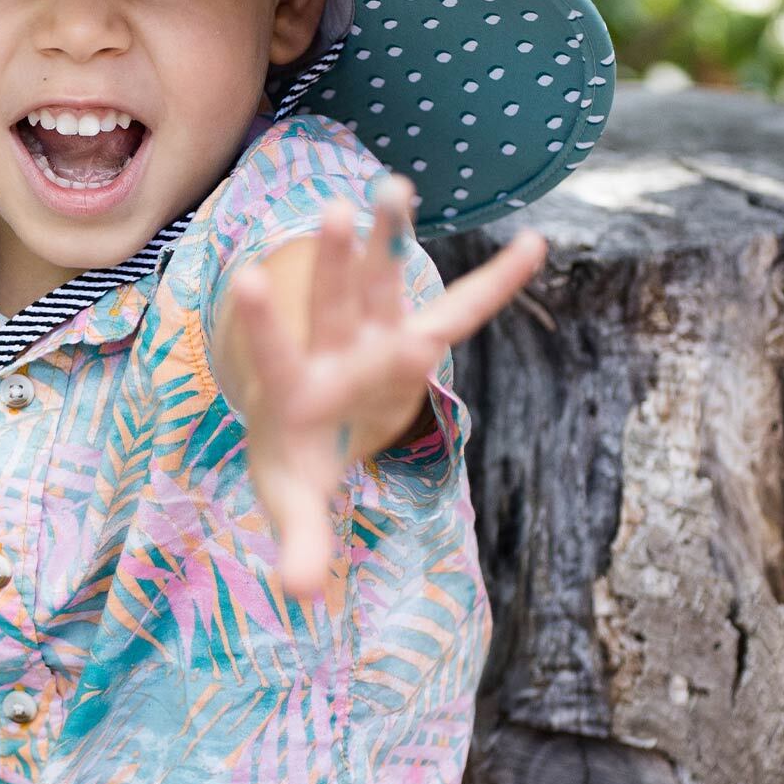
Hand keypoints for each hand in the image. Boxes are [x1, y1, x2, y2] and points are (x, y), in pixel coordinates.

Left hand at [228, 172, 546, 598]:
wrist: (306, 429)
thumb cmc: (296, 465)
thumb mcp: (296, 507)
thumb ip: (300, 547)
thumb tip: (300, 598)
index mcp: (295, 392)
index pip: (276, 353)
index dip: (266, 320)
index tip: (249, 275)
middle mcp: (331, 351)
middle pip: (333, 304)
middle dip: (336, 264)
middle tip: (333, 214)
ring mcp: (371, 337)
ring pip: (382, 281)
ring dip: (390, 237)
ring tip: (395, 185)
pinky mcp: (410, 337)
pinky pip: (458, 309)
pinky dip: (495, 282)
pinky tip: (534, 245)